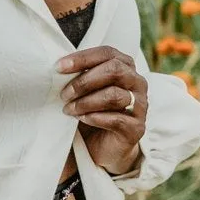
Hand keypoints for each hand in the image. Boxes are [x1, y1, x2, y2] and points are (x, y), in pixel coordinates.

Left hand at [57, 45, 147, 176]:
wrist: (102, 146)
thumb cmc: (91, 110)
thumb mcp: (85, 89)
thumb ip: (80, 74)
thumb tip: (59, 66)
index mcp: (125, 66)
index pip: (107, 53)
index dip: (82, 58)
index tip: (59, 67)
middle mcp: (137, 83)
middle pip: (114, 70)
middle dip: (84, 81)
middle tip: (64, 94)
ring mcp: (140, 105)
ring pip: (114, 95)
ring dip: (86, 102)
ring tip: (69, 109)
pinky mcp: (137, 128)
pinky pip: (117, 119)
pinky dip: (94, 118)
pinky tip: (81, 119)